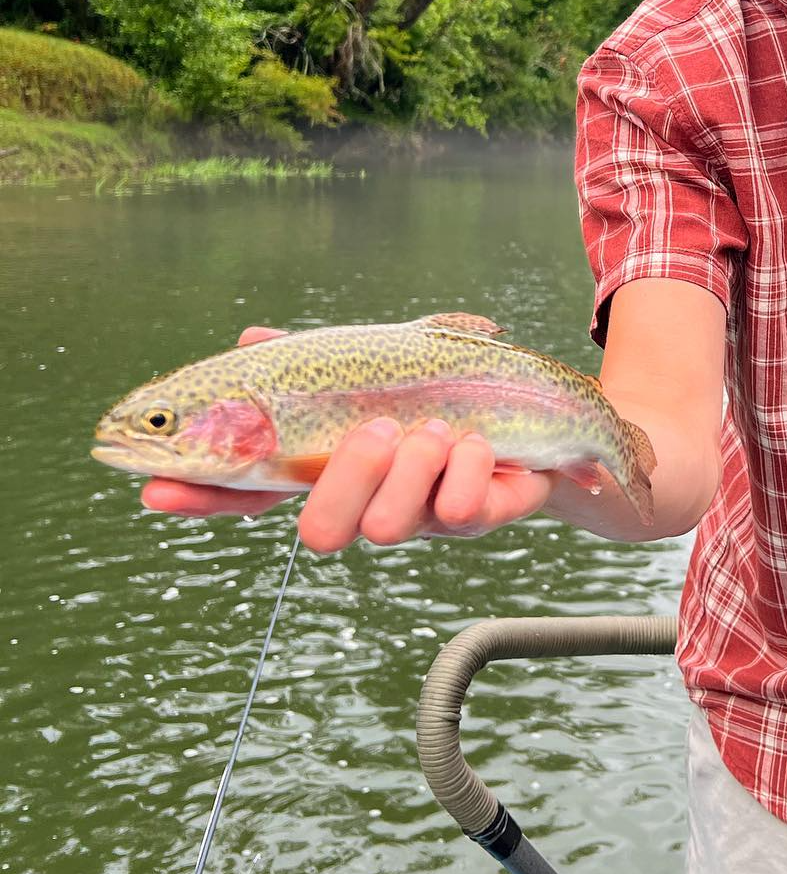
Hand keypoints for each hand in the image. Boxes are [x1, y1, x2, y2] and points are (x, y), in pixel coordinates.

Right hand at [141, 326, 554, 549]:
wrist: (548, 416)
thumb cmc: (447, 392)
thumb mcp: (380, 365)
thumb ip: (315, 360)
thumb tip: (250, 339)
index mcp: (336, 468)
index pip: (254, 494)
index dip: (203, 495)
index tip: (151, 486)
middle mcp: (372, 505)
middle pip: (320, 534)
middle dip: (347, 478)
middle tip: (378, 429)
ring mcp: (427, 520)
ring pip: (391, 526)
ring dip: (413, 465)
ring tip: (439, 426)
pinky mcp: (484, 517)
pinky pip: (465, 511)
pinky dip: (472, 464)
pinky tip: (484, 441)